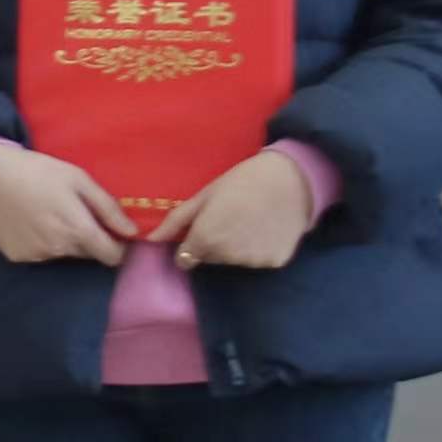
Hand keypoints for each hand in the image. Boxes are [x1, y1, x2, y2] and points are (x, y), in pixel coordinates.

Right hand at [0, 144, 137, 265]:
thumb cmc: (37, 171)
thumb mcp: (78, 179)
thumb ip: (108, 208)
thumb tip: (132, 232)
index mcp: (77, 230)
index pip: (112, 257)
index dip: (118, 246)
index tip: (111, 231)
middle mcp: (58, 249)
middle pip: (88, 254)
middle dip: (89, 239)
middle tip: (73, 213)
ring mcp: (36, 255)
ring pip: (64, 254)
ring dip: (64, 240)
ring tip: (48, 214)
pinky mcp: (18, 256)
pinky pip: (41, 254)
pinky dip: (41, 242)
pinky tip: (30, 222)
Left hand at [150, 150, 313, 272]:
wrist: (291, 179)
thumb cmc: (241, 181)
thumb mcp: (204, 196)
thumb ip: (176, 221)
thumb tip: (150, 240)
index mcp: (206, 238)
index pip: (186, 258)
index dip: (190, 246)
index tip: (199, 232)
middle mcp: (228, 254)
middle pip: (210, 259)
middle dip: (212, 244)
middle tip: (228, 219)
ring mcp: (253, 261)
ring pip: (234, 261)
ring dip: (235, 248)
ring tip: (248, 221)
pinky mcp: (275, 262)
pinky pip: (258, 261)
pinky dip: (258, 250)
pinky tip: (265, 229)